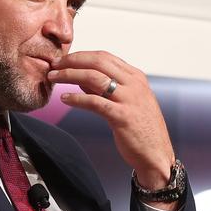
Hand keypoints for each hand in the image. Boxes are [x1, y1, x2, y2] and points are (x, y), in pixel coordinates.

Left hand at [49, 51, 176, 203]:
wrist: (156, 155)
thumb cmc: (141, 130)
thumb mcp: (127, 102)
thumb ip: (107, 89)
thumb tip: (81, 79)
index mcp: (136, 77)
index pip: (104, 57)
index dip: (81, 55)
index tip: (64, 60)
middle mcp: (134, 84)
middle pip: (98, 61)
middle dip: (72, 60)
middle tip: (54, 64)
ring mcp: (129, 99)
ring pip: (94, 77)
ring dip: (69, 75)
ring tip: (53, 78)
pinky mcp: (122, 116)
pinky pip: (94, 102)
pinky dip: (76, 99)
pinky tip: (64, 99)